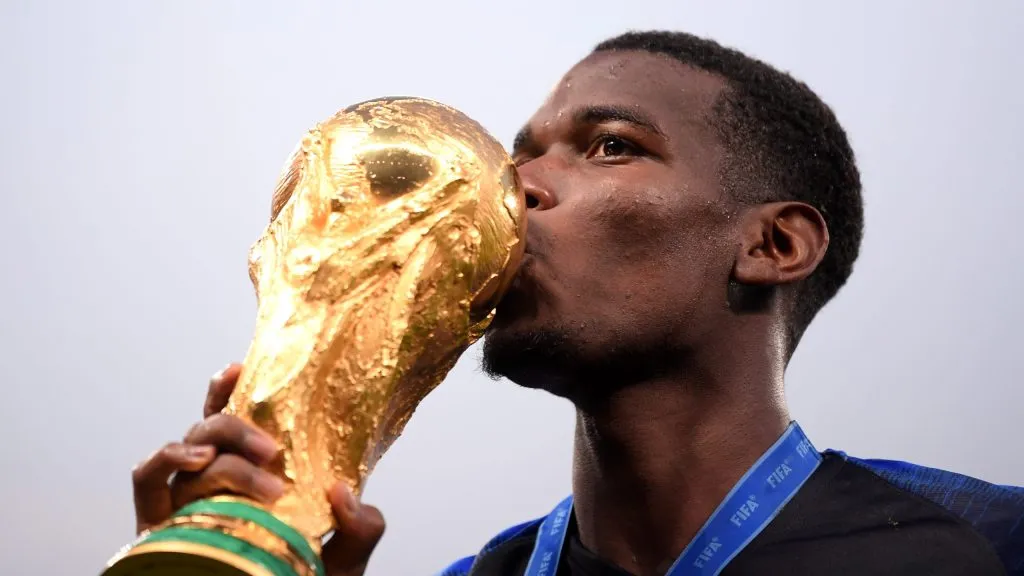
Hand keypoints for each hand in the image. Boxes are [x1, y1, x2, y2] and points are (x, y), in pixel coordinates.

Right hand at [131, 363, 385, 574]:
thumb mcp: (346, 555)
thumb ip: (361, 526)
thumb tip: (343, 492)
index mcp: (255, 472)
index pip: (238, 415)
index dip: (234, 386)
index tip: (244, 366)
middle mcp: (216, 478)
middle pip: (214, 424)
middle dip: (240, 426)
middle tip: (275, 450)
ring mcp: (186, 498)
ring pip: (192, 445)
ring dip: (226, 451)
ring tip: (264, 476)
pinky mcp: (158, 522)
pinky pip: (148, 478)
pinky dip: (168, 458)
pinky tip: (198, 461)